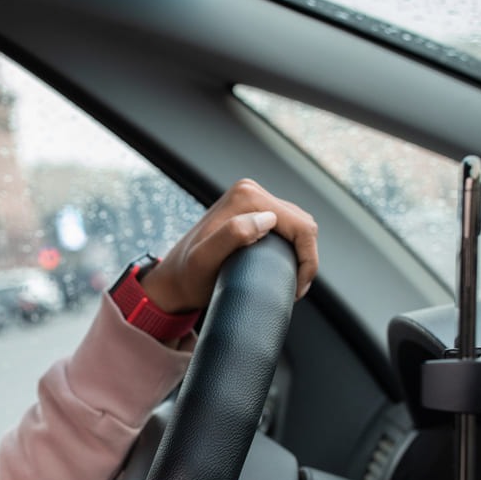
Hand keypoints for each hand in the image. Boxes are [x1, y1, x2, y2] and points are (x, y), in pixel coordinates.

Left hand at [138, 179, 319, 314]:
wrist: (173, 279)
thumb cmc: (188, 277)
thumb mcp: (204, 260)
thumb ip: (232, 236)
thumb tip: (267, 219)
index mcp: (246, 197)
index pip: (300, 225)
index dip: (307, 260)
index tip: (297, 288)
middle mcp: (250, 191)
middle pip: (302, 223)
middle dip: (306, 257)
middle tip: (296, 287)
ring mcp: (251, 199)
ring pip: (297, 224)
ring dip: (301, 253)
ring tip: (291, 280)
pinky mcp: (251, 210)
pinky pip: (287, 226)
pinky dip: (293, 247)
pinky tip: (285, 266)